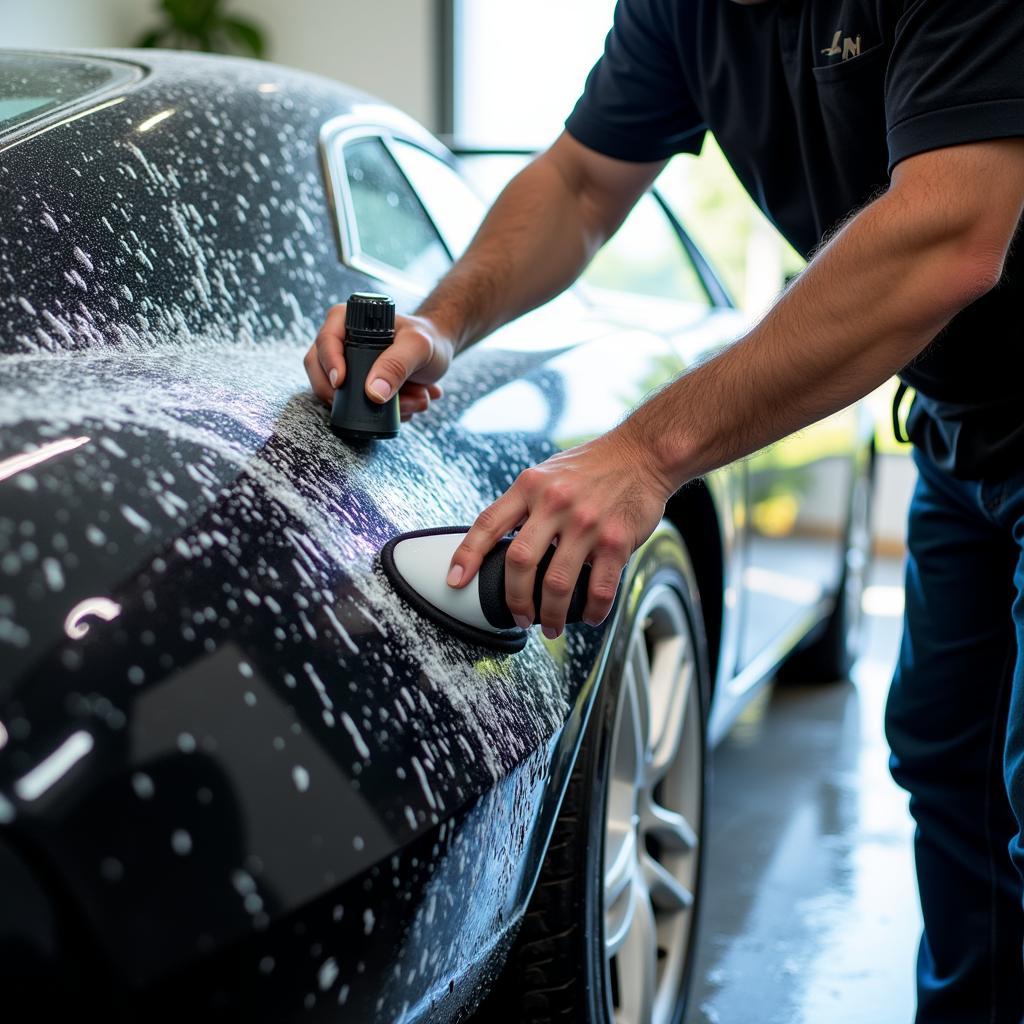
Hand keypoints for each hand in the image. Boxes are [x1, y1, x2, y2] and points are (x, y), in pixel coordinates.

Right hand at [303, 304, 453, 420]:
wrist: (439, 354)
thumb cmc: (428, 340)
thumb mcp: (419, 347)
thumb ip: (398, 365)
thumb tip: (373, 393)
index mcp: (348, 320)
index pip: (325, 341)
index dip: (329, 363)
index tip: (341, 383)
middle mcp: (340, 344)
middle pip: (322, 374)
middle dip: (353, 396)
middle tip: (383, 405)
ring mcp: (346, 367)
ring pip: (341, 397)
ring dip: (377, 409)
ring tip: (413, 401)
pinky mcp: (355, 388)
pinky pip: (355, 408)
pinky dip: (383, 413)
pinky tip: (409, 405)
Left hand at [447, 426, 673, 637]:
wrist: (644, 453)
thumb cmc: (593, 466)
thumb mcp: (547, 473)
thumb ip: (524, 504)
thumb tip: (501, 545)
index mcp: (531, 486)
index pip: (489, 524)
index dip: (467, 555)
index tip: (456, 581)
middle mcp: (555, 503)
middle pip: (520, 563)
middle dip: (515, 599)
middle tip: (519, 616)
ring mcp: (587, 523)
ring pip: (557, 584)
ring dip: (551, 615)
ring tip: (551, 626)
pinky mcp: (616, 541)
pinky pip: (599, 589)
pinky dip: (592, 611)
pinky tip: (588, 617)